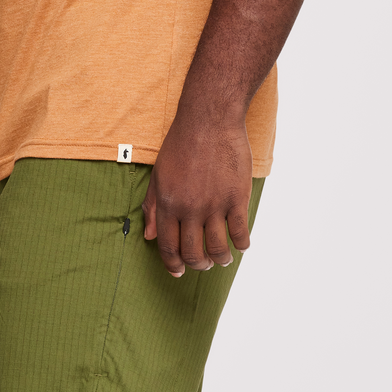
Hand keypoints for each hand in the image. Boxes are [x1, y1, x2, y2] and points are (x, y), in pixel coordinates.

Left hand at [142, 113, 252, 276]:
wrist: (209, 119)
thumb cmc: (181, 143)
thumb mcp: (159, 172)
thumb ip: (153, 205)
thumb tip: (149, 236)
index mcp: (168, 203)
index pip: (168, 247)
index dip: (173, 265)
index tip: (179, 271)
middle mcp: (189, 208)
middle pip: (193, 253)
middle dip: (198, 264)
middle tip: (203, 262)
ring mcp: (214, 205)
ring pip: (218, 250)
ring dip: (220, 260)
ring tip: (223, 257)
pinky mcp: (236, 198)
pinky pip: (241, 234)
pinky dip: (241, 245)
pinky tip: (240, 243)